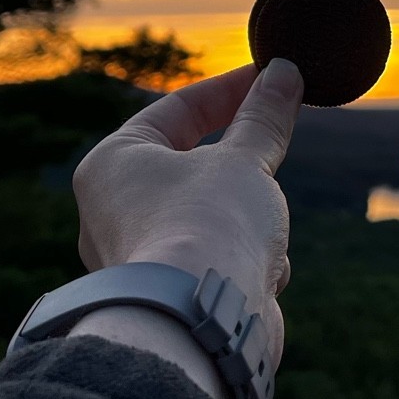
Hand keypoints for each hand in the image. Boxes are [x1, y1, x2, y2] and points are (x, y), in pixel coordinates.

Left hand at [69, 61, 303, 394]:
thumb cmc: (208, 228)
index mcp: (113, 164)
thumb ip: (264, 117)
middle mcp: (113, 210)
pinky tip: (260, 274)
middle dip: (243, 165)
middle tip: (280, 140)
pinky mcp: (170, 298)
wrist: (201, 326)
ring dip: (250, 219)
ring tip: (265, 232)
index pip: (176, 110)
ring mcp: (139, 258)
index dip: (231, 90)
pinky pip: (218, 261)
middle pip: (193, 165)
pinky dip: (247, 262)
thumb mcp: (245, 160)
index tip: (274, 78)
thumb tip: (286, 72)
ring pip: (212, 216)